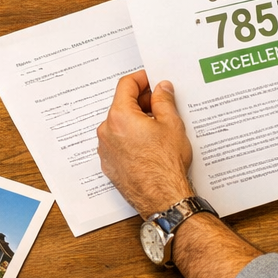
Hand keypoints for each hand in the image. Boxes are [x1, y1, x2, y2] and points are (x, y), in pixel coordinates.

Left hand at [96, 71, 194, 214]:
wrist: (162, 198)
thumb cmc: (166, 165)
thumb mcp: (172, 125)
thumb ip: (164, 101)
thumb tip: (161, 88)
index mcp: (120, 116)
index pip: (126, 85)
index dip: (142, 79)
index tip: (152, 80)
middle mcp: (107, 131)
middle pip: (122, 105)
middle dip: (141, 102)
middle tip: (161, 104)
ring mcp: (106, 149)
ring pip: (119, 125)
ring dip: (135, 121)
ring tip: (158, 127)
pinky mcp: (109, 164)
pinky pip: (118, 143)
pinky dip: (130, 138)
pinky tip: (149, 144)